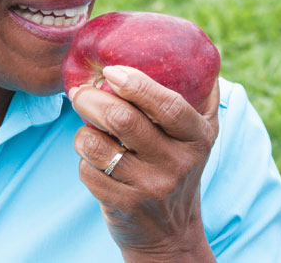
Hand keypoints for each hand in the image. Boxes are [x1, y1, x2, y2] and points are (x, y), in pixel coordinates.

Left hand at [69, 65, 219, 262]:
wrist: (171, 234)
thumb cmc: (178, 168)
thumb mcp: (200, 136)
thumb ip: (201, 96)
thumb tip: (201, 47)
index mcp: (197, 138)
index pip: (167, 105)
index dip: (136, 84)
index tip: (111, 70)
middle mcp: (177, 163)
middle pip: (122, 119)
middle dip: (90, 99)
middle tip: (79, 91)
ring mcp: (151, 187)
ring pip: (96, 144)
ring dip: (83, 131)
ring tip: (87, 127)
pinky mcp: (124, 205)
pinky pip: (87, 170)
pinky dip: (84, 159)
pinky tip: (95, 159)